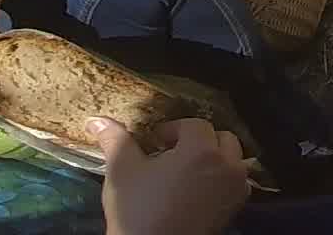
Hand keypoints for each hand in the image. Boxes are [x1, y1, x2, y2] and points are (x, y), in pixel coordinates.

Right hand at [96, 117, 250, 234]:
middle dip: (197, 141)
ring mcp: (235, 187)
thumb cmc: (138, 210)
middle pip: (219, 138)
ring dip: (213, 157)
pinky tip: (196, 188)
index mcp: (201, 150)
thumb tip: (97, 121)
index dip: (173, 129)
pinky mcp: (235, 207)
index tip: (155, 141)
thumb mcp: (122, 171)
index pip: (194, 125)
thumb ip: (115, 140)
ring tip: (185, 170)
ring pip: (232, 158)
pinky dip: (221, 178)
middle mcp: (227, 165)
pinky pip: (236, 181)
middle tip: (171, 153)